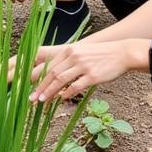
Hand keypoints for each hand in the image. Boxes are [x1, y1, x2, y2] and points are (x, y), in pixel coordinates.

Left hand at [28, 38, 144, 102]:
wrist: (122, 53)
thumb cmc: (100, 55)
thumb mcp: (81, 52)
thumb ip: (68, 62)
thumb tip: (53, 76)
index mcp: (69, 50)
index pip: (49, 65)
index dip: (37, 77)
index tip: (29, 87)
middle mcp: (74, 56)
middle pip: (52, 73)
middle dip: (40, 87)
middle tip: (32, 98)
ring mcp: (83, 66)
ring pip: (61, 80)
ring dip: (50, 92)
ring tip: (42, 101)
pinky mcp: (93, 76)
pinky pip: (76, 86)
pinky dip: (66, 93)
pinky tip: (61, 99)